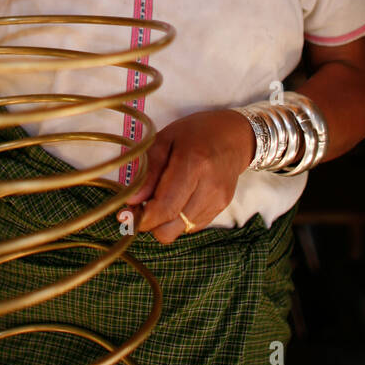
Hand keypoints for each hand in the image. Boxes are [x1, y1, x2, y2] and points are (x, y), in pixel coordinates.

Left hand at [124, 109, 255, 244]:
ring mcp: (218, 201)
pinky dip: (178, 219)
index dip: (141, 217)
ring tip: (161, 198)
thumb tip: (132, 200)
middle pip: (169, 228)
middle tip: (141, 205)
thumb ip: (148, 169)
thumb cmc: (197, 133)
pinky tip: (178, 199)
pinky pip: (191, 227)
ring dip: (164, 222)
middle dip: (149, 223)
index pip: (164, 208)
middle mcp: (209, 187)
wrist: (236, 137)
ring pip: (179, 231)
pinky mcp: (221, 208)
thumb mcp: (166, 139)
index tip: (128, 211)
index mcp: (193, 164)